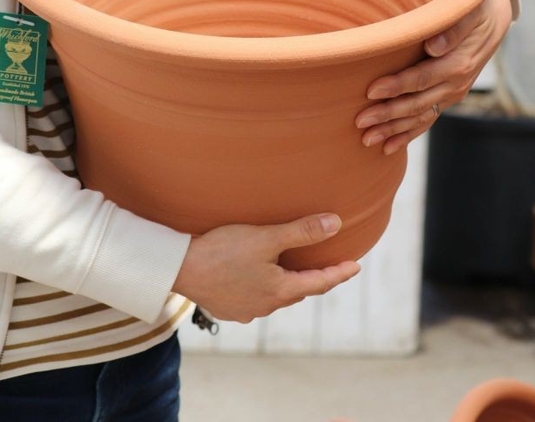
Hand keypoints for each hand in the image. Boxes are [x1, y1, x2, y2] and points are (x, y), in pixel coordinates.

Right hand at [172, 213, 359, 322]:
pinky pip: (254, 298)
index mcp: (280, 291)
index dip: (339, 272)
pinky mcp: (228, 308)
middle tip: (325, 266)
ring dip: (285, 283)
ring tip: (289, 269)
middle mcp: (266, 306)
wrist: (180, 269)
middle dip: (313, 278)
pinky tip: (255, 277)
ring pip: (275, 296)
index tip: (354, 266)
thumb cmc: (223, 250)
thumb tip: (336, 224)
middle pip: (298, 290)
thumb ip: (302, 232)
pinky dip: (262, 287)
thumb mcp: (266, 237)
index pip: (319, 282)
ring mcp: (246, 310)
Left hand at [354, 0, 512, 154]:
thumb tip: (433, 46)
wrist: (492, 16)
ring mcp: (450, 94)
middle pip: (416, 103)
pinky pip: (425, 121)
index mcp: (457, 64)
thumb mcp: (469, 10)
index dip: (396, 85)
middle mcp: (455, 84)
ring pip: (418, 117)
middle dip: (387, 114)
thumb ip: (453, 28)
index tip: (371, 90)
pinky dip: (407, 135)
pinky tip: (388, 148)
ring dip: (392, 130)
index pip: (421, 78)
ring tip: (366, 139)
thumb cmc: (473, 6)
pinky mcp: (445, 98)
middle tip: (359, 121)